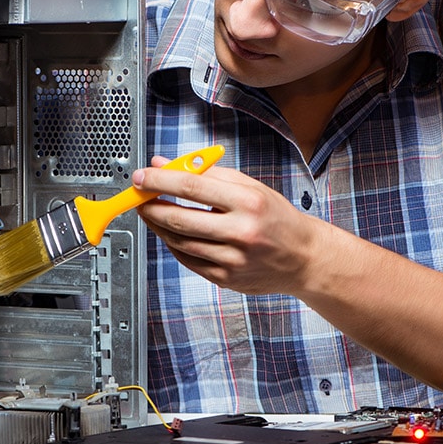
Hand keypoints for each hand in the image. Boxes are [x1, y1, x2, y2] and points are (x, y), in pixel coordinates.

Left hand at [133, 158, 323, 295]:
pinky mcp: (226, 278)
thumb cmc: (276, 218)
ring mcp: (233, 259)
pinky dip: (173, 244)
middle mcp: (241, 232)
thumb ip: (207, 174)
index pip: (192, 187)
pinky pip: (188, 260)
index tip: (142, 177)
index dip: (160, 181)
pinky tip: (171, 233)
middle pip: (180, 219)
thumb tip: (166, 165)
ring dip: (158, 225)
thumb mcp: (249, 187)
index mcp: (248, 202)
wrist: (303, 257)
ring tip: (152, 212)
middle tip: (139, 198)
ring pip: (179, 242)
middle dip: (151, 206)